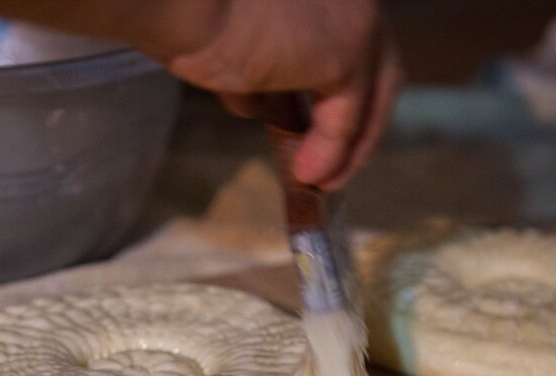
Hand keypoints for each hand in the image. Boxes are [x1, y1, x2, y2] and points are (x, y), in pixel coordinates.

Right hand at [153, 0, 402, 190]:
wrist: (179, 0)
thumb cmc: (186, 11)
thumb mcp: (232, 41)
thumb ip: (257, 66)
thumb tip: (256, 104)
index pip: (349, 38)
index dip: (338, 86)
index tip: (315, 123)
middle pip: (376, 66)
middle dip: (356, 121)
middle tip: (332, 160)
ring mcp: (354, 20)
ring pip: (369, 94)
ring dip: (348, 145)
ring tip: (319, 178)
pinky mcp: (345, 55)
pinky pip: (345, 119)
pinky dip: (331, 153)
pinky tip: (307, 175)